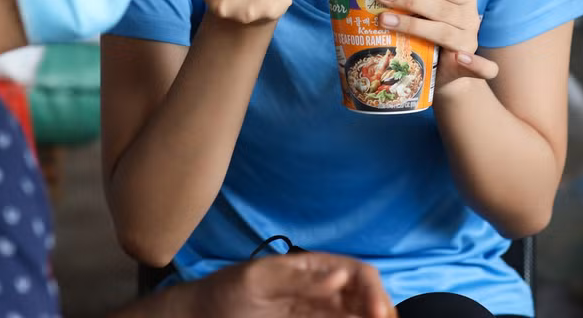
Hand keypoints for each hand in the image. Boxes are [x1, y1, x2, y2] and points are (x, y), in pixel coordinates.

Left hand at [191, 253, 396, 317]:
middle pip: (366, 298)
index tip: (376, 315)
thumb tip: (342, 275)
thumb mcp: (259, 279)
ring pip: (356, 316)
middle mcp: (323, 290)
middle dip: (381, 311)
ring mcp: (317, 314)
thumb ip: (300, 278)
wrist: (201, 317)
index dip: (374, 292)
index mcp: (315, 268)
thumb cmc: (226, 291)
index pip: (359, 274)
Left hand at [375, 0, 496, 92]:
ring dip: (414, 26)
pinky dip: (475, 63)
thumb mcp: (426, 11)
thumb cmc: (430, 32)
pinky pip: (482, 67)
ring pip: (444, 32)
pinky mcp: (468, 67)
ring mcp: (469, 42)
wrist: (443, 70)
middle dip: (410, 1)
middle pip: (440, 9)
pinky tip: (460, 58)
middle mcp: (470, 18)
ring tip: (386, 20)